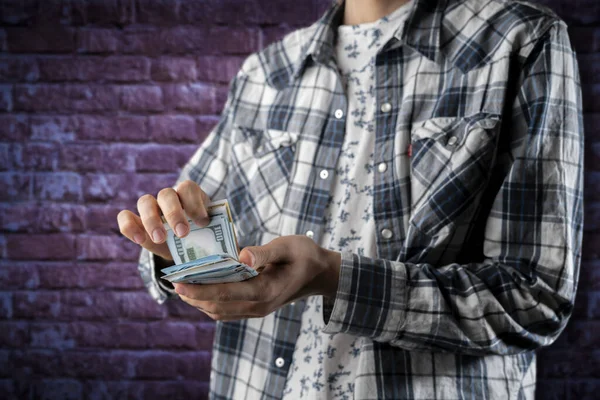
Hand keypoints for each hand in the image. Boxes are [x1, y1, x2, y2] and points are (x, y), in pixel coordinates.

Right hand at [117, 180, 210, 260]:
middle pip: (166, 194)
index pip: (188, 188)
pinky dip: (130, 227)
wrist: (184, 249)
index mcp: (189, 195)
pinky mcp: (135, 220)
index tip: (203, 223)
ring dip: (152, 220)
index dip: (195, 203)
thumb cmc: (202, 238)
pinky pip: (125, 217)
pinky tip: (140, 240)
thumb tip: (232, 251)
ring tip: (160, 239)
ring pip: (144, 201)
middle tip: (182, 234)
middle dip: (174, 213)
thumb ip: (217, 238)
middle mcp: (168, 197)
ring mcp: (150, 207)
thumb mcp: (212, 236)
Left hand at [173, 235, 341, 320]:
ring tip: (181, 285)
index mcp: (266, 290)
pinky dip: (210, 302)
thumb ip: (264, 252)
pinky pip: (226, 311)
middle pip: (217, 306)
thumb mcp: (288, 246)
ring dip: (199, 300)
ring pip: (219, 312)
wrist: (319, 274)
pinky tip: (199, 289)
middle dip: (193, 295)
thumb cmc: (304, 255)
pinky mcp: (254, 309)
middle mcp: (259, 306)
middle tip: (172, 280)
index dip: (199, 288)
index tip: (178, 281)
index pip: (226, 293)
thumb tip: (241, 256)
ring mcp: (256, 310)